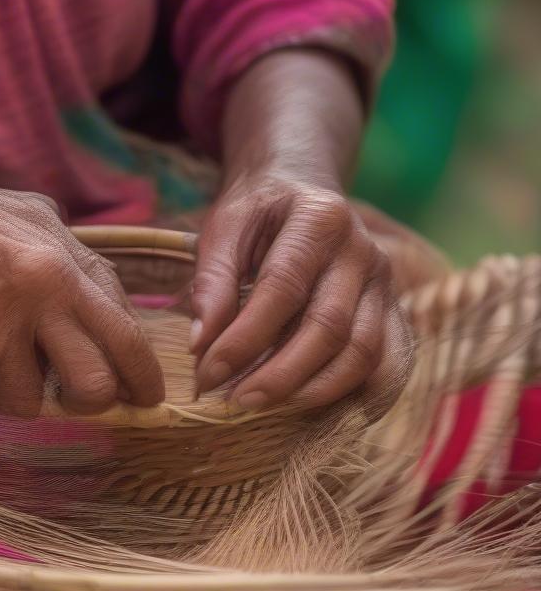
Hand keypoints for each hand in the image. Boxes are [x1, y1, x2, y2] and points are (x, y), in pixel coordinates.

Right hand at [0, 163, 164, 416]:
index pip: (125, 336)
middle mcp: (31, 298)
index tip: (142, 397)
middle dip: (88, 402)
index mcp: (58, 262)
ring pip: (26, 403)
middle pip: (93, 387)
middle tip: (69, 395)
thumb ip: (77, 264)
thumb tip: (118, 318)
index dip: (140, 377)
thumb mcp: (26, 217)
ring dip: (7, 385)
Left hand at [190, 171, 409, 413]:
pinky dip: (343, 388)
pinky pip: (379, 360)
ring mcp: (383, 282)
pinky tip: (302, 403)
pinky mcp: (389, 308)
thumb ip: (211, 281)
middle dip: (279, 374)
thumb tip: (201, 344)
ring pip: (362, 351)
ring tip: (262, 404)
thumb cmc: (258, 210)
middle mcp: (362, 251)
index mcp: (320, 219)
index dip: (244, 338)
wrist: (301, 185)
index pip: (282, 289)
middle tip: (234, 401)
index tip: (208, 373)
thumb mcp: (223, 227)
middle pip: (328, 327)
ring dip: (312, 389)